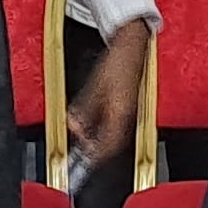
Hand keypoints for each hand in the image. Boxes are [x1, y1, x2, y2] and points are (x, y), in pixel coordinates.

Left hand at [68, 21, 147, 177]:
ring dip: (103, 143)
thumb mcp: (94, 86)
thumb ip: (84, 109)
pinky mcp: (130, 104)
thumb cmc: (117, 61)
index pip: (107, 145)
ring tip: (88, 145)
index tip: (81, 162)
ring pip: (117, 136)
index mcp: (120, 112)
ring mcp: (131, 110)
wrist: (133, 45)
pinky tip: (98, 128)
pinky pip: (119, 125)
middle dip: (98, 153)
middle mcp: (128, 114)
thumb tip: (74, 126)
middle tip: (83, 158)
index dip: (93, 156)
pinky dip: (108, 132)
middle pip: (113, 144)